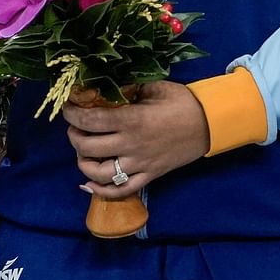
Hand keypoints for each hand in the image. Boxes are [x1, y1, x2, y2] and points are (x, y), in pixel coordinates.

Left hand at [63, 81, 210, 199]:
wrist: (211, 124)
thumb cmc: (183, 103)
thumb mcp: (155, 87)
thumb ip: (129, 88)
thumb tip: (106, 87)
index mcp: (133, 120)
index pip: (91, 119)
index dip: (73, 114)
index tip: (68, 108)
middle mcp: (132, 145)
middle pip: (87, 147)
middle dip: (74, 136)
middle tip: (76, 127)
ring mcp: (140, 164)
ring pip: (99, 173)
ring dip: (83, 163)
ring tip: (83, 152)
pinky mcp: (149, 176)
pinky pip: (120, 191)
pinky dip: (100, 191)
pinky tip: (89, 183)